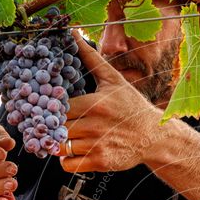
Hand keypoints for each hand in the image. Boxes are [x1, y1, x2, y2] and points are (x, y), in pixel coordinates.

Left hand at [58, 30, 164, 173]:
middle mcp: (93, 125)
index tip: (45, 108)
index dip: (48, 107)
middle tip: (48, 124)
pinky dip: (65, 160)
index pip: (56, 106)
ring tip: (61, 137)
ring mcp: (96, 145)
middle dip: (49, 126)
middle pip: (55, 127)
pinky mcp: (99, 162)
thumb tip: (73, 35)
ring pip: (59, 147)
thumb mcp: (113, 80)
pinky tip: (72, 152)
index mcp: (94, 103)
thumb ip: (90, 58)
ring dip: (56, 144)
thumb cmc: (132, 106)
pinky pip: (68, 165)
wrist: (154, 136)